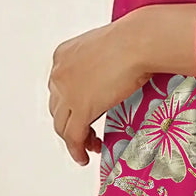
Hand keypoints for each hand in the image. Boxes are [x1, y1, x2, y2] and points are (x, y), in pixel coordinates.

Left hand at [48, 14, 148, 165]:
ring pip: (62, 126)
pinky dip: (77, 150)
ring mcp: (67, 93)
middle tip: (85, 132)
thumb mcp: (105, 49)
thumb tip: (109, 77)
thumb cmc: (133, 39)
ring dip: (74, 139)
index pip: (59, 87)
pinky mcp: (81, 109)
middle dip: (70, 122)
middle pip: (57, 107)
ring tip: (88, 146)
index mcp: (63, 56)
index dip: (68, 104)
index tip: (79, 112)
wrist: (139, 42)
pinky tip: (84, 157)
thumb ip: (99, 64)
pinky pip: (74, 137)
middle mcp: (59, 74)